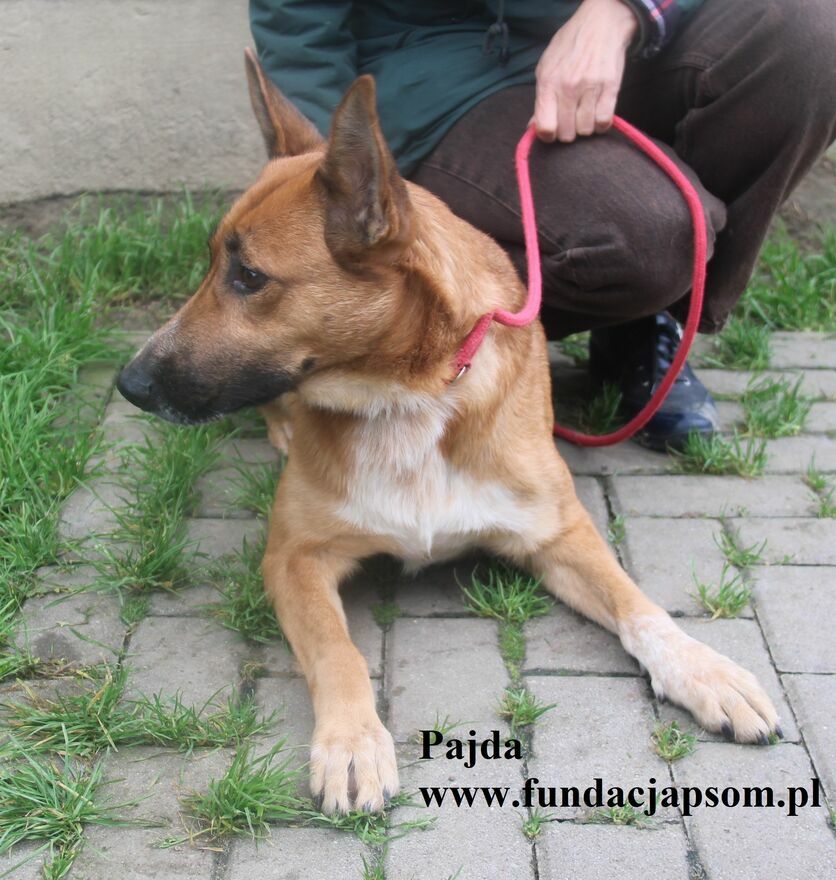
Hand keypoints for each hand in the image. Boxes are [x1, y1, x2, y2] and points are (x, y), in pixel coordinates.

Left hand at [534, 0, 637, 142]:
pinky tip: (596, 114)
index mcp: (549, 83)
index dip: (547, 135)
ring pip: (586, 130)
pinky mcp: (611, 88)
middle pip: (566, 133)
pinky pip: (604, 122)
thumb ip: (540, 99)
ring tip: (583, 114)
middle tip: (569, 120)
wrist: (601, 24)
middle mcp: (569, 87)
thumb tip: (533, 127)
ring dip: (584, 127)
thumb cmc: (570, 46)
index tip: (552, 131)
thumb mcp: (546, 67)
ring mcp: (591, 88)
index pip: (545, 127)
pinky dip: (600, 123)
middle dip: (567, 132)